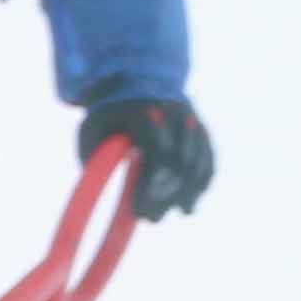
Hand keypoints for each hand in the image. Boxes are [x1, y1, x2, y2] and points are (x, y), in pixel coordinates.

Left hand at [80, 96, 212, 219]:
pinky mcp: (201, 129)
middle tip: (152, 218)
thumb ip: (94, 157)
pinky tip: (195, 199)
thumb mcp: (91, 130)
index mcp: (144, 113)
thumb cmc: (107, 114)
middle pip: (180, 162)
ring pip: (199, 161)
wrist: (137, 81)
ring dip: (191, 191)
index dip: (149, 187)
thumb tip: (98, 193)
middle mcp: (174, 115)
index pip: (155, 155)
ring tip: (183, 212)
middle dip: (168, 195)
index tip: (137, 212)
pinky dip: (204, 179)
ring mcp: (192, 121)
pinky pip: (208, 157)